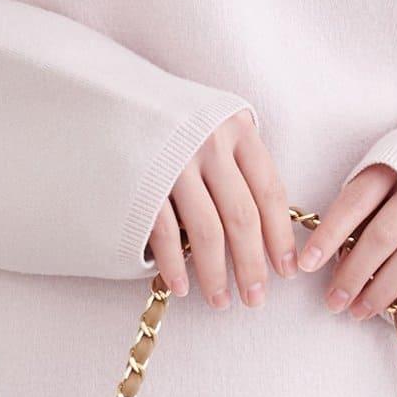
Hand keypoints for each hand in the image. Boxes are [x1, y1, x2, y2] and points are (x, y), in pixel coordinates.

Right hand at [146, 111, 296, 308]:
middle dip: (252, 264)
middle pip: (242, 217)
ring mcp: (174, 161)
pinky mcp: (142, 180)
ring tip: (221, 301)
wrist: (110, 95)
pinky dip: (175, 264)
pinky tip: (183, 287)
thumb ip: (241, 161)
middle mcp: (210, 143)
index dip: (280, 237)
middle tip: (256, 299)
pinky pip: (164, 232)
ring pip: (207, 230)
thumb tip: (269, 224)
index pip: (269, 193)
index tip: (286, 271)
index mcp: (238, 129)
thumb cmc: (173, 119)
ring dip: (216, 273)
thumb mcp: (215, 124)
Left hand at [298, 164, 396, 325]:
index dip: (329, 234)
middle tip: (333, 302)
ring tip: (359, 313)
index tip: (306, 264)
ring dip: (382, 290)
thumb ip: (368, 202)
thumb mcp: (394, 168)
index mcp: (395, 165)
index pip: (355, 202)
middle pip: (381, 235)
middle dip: (353, 273)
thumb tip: (337, 251)